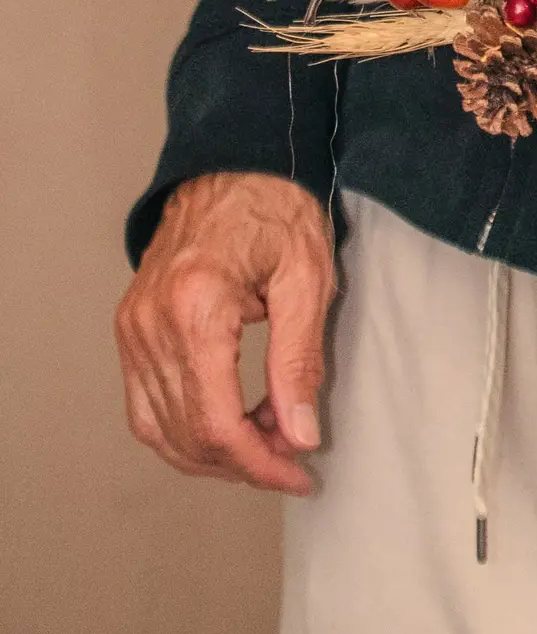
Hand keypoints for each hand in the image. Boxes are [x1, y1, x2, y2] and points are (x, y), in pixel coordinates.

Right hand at [116, 172, 336, 492]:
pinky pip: (144, 403)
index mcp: (195, 307)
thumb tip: (300, 435)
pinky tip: (226, 424)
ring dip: (211, 452)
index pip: (216, 422)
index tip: (298, 473)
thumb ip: (300, 361)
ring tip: (265, 442)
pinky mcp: (130, 327)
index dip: (259, 463)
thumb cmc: (277, 207)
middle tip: (291, 457)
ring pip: (157, 429)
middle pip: (185, 433)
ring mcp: (132, 327)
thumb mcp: (308, 277)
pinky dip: (182, 428)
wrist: (236, 160)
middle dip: (242, 462)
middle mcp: (151, 323)